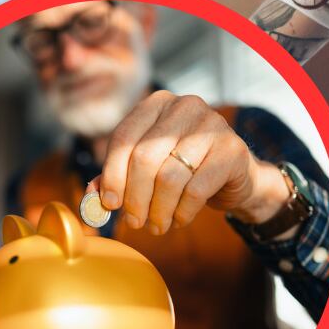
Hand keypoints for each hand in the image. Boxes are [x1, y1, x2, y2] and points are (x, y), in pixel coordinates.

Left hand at [89, 91, 292, 233]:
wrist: (236, 175)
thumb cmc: (185, 169)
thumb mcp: (148, 167)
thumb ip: (117, 176)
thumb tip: (92, 195)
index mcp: (158, 102)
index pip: (124, 137)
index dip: (112, 175)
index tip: (110, 204)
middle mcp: (186, 106)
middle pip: (144, 158)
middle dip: (135, 198)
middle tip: (135, 222)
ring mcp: (212, 125)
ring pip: (169, 177)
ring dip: (158, 211)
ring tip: (157, 225)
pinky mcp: (232, 150)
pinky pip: (196, 190)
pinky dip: (182, 213)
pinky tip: (179, 219)